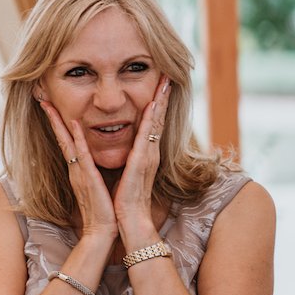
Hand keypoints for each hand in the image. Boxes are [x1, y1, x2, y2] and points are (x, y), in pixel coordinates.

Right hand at [41, 101, 116, 239]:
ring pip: (67, 142)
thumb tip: (93, 163)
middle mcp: (75, 168)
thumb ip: (92, 173)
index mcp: (79, 169)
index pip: (67, 142)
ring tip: (49, 106)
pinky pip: (80, 155)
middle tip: (42, 99)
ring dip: (58, 123)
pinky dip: (76, 139)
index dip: (59, 124)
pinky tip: (73, 125)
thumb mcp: (97, 186)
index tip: (51, 108)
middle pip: (61, 138)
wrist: (103, 231)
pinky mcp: (87, 178)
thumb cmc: (103, 211)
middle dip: (51, 118)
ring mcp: (79, 172)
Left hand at [113, 78, 169, 238]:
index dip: (158, 103)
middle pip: (159, 119)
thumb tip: (128, 149)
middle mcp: (149, 153)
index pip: (153, 124)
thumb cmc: (126, 199)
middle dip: (164, 96)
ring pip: (155, 124)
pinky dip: (149, 121)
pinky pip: (145, 138)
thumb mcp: (128, 174)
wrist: (128, 221)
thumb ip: (129, 160)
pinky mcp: (140, 164)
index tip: (161, 84)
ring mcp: (147, 157)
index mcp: (145, 154)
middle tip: (169, 73)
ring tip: (165, 81)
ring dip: (160, 101)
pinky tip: (151, 105)